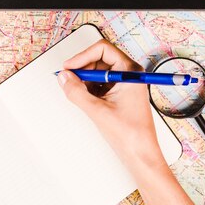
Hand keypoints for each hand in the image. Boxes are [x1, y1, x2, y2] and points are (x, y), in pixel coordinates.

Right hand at [57, 39, 165, 172]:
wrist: (141, 154)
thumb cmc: (131, 134)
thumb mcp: (98, 111)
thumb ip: (77, 92)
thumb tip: (64, 78)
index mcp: (130, 71)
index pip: (103, 49)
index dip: (83, 56)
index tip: (69, 67)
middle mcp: (129, 74)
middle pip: (100, 59)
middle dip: (83, 68)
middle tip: (69, 80)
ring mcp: (125, 84)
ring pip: (99, 73)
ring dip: (85, 80)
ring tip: (77, 93)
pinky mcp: (120, 95)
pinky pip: (101, 84)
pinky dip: (90, 89)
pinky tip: (85, 100)